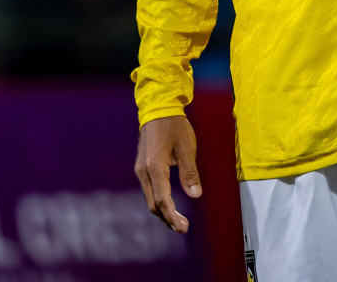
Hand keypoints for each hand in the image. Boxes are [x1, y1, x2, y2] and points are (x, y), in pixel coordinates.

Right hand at [133, 114, 201, 232]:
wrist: (158, 108)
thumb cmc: (174, 125)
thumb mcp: (187, 147)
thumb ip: (190, 172)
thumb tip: (195, 195)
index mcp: (154, 167)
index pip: (162, 201)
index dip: (172, 217)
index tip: (182, 228)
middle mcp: (143, 171)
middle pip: (153, 204)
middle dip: (167, 218)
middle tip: (183, 228)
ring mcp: (141, 169)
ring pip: (150, 198)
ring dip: (163, 211)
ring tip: (179, 220)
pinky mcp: (142, 166)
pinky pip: (149, 190)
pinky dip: (159, 201)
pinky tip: (170, 204)